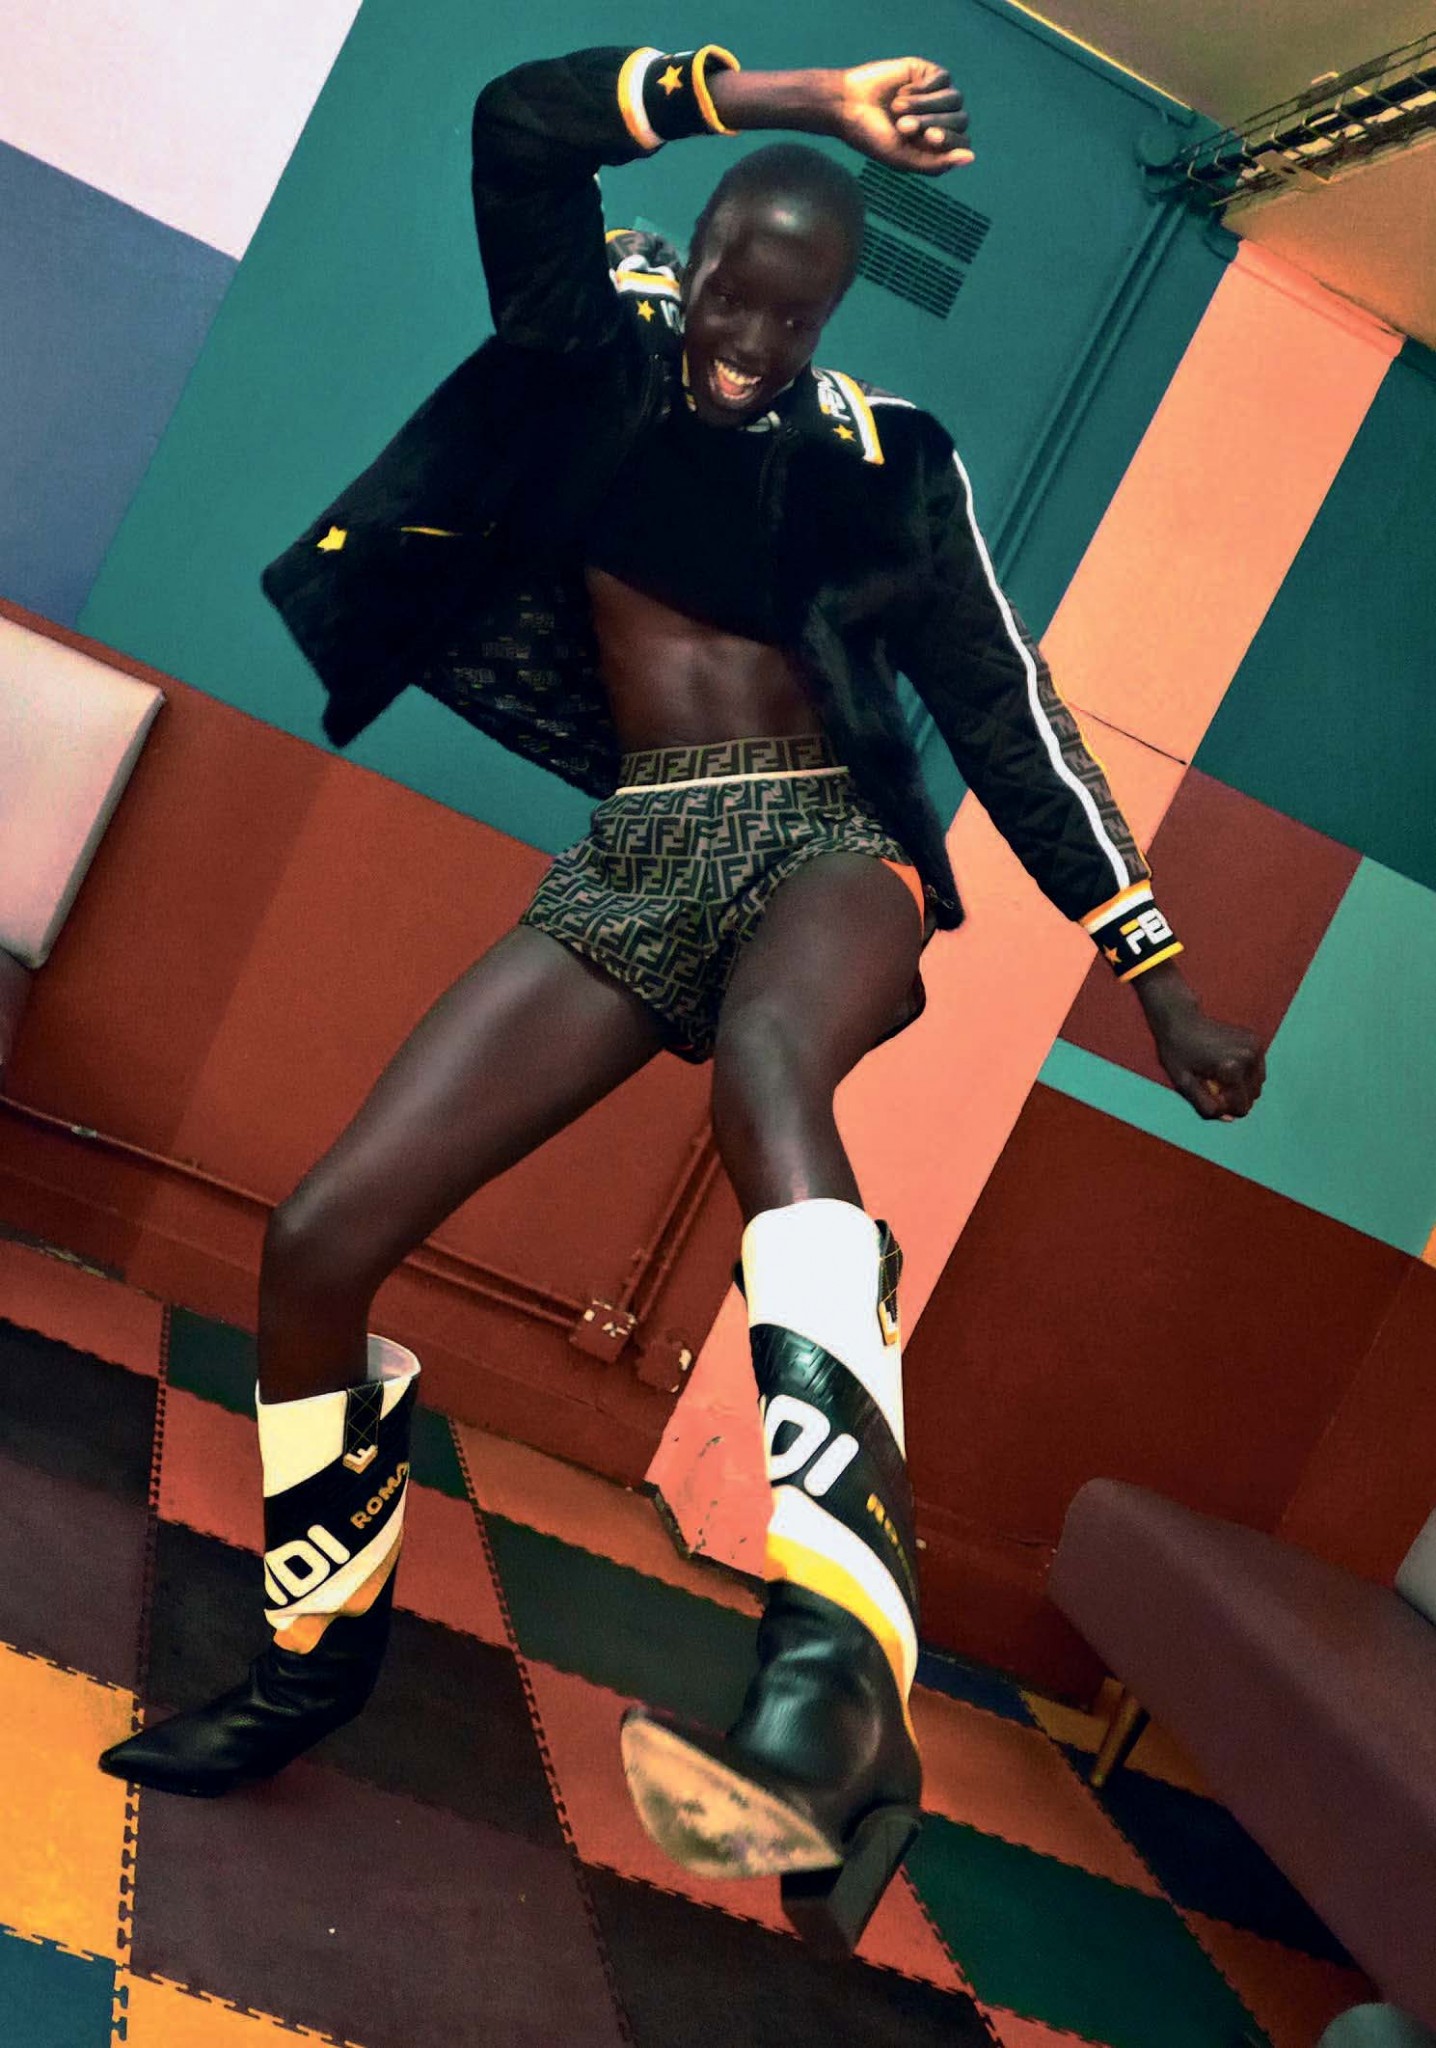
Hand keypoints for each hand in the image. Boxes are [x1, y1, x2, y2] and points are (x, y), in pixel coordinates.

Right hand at [835, 59, 973, 173]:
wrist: (847, 106)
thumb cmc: (872, 137)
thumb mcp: (903, 158)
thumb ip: (937, 163)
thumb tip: (971, 157)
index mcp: (937, 145)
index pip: (963, 142)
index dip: (949, 139)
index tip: (928, 137)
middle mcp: (941, 119)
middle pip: (961, 120)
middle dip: (931, 122)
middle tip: (902, 125)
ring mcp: (937, 95)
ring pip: (955, 99)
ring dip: (925, 106)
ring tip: (897, 108)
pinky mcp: (928, 73)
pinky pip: (943, 79)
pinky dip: (921, 88)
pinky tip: (900, 92)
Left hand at [1137, 969, 1265, 1120]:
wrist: (1181, 1019)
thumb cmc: (1177, 1052)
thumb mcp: (1184, 1083)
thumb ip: (1206, 1106)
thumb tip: (1230, 1119)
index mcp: (1231, 1068)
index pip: (1242, 1106)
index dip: (1226, 1108)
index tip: (1210, 1095)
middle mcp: (1248, 1056)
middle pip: (1253, 1096)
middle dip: (1236, 1097)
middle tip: (1213, 1085)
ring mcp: (1255, 1046)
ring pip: (1258, 1083)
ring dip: (1242, 1086)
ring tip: (1220, 1075)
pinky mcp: (1256, 1039)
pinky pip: (1259, 1069)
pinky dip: (1246, 1072)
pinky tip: (1227, 1064)